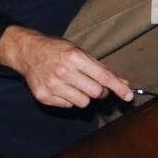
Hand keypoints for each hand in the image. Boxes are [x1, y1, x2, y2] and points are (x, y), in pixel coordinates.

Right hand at [0, 26, 132, 107]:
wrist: (29, 52)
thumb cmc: (59, 51)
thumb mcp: (81, 52)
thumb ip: (102, 68)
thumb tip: (123, 83)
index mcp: (75, 57)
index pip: (103, 77)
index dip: (118, 88)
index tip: (129, 96)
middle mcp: (63, 72)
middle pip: (95, 92)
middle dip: (100, 91)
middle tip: (95, 86)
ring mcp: (52, 85)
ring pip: (83, 102)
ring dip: (84, 96)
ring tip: (76, 86)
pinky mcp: (43, 96)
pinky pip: (67, 106)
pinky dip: (69, 99)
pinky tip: (63, 88)